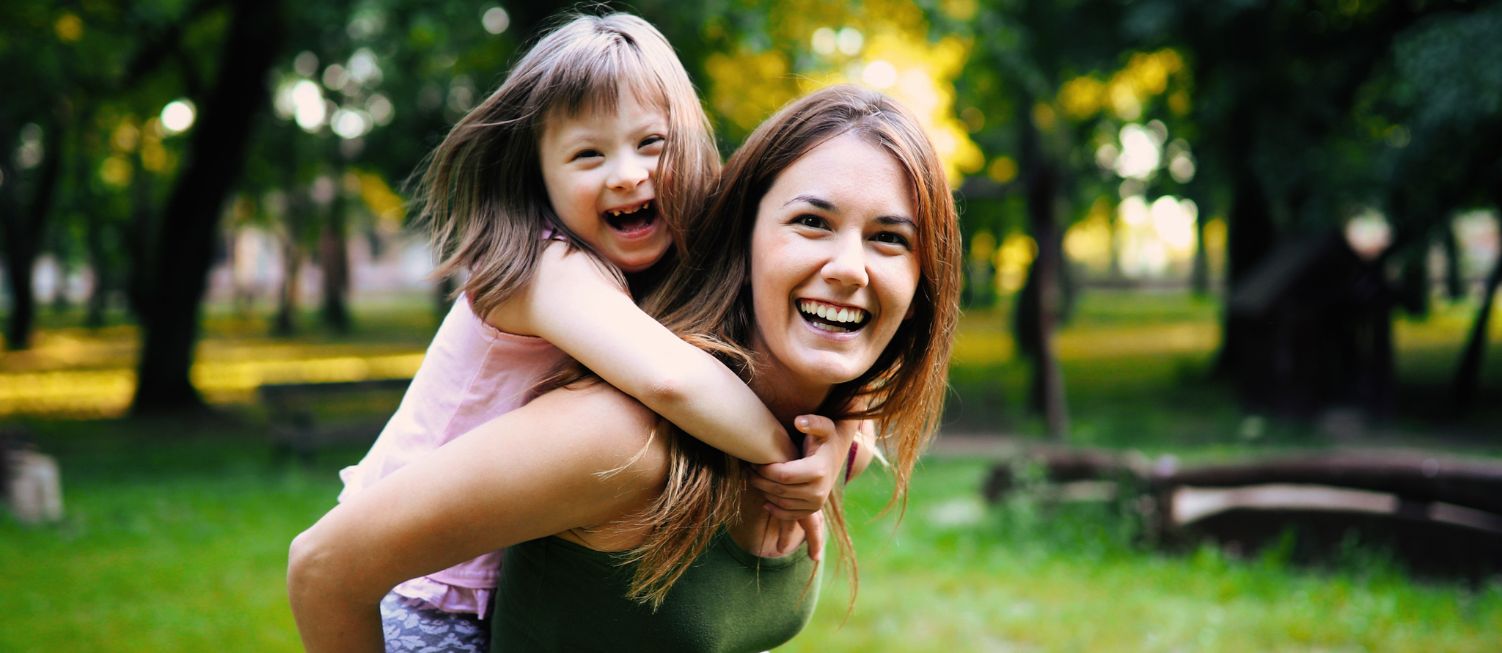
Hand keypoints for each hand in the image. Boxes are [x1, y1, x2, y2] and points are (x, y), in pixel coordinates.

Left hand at [753, 415, 852, 560]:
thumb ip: (812, 422)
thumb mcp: (823, 426)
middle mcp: (819, 491)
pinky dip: (774, 509)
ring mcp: (816, 504)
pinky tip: (765, 498)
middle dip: (760, 481)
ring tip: (755, 479)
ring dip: (764, 492)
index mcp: (819, 471)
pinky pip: (788, 515)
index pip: (783, 475)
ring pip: (781, 503)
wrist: (835, 455)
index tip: (754, 462)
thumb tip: (799, 422)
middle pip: (780, 490)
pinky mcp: (812, 511)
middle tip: (749, 470)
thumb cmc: (824, 438)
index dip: (765, 470)